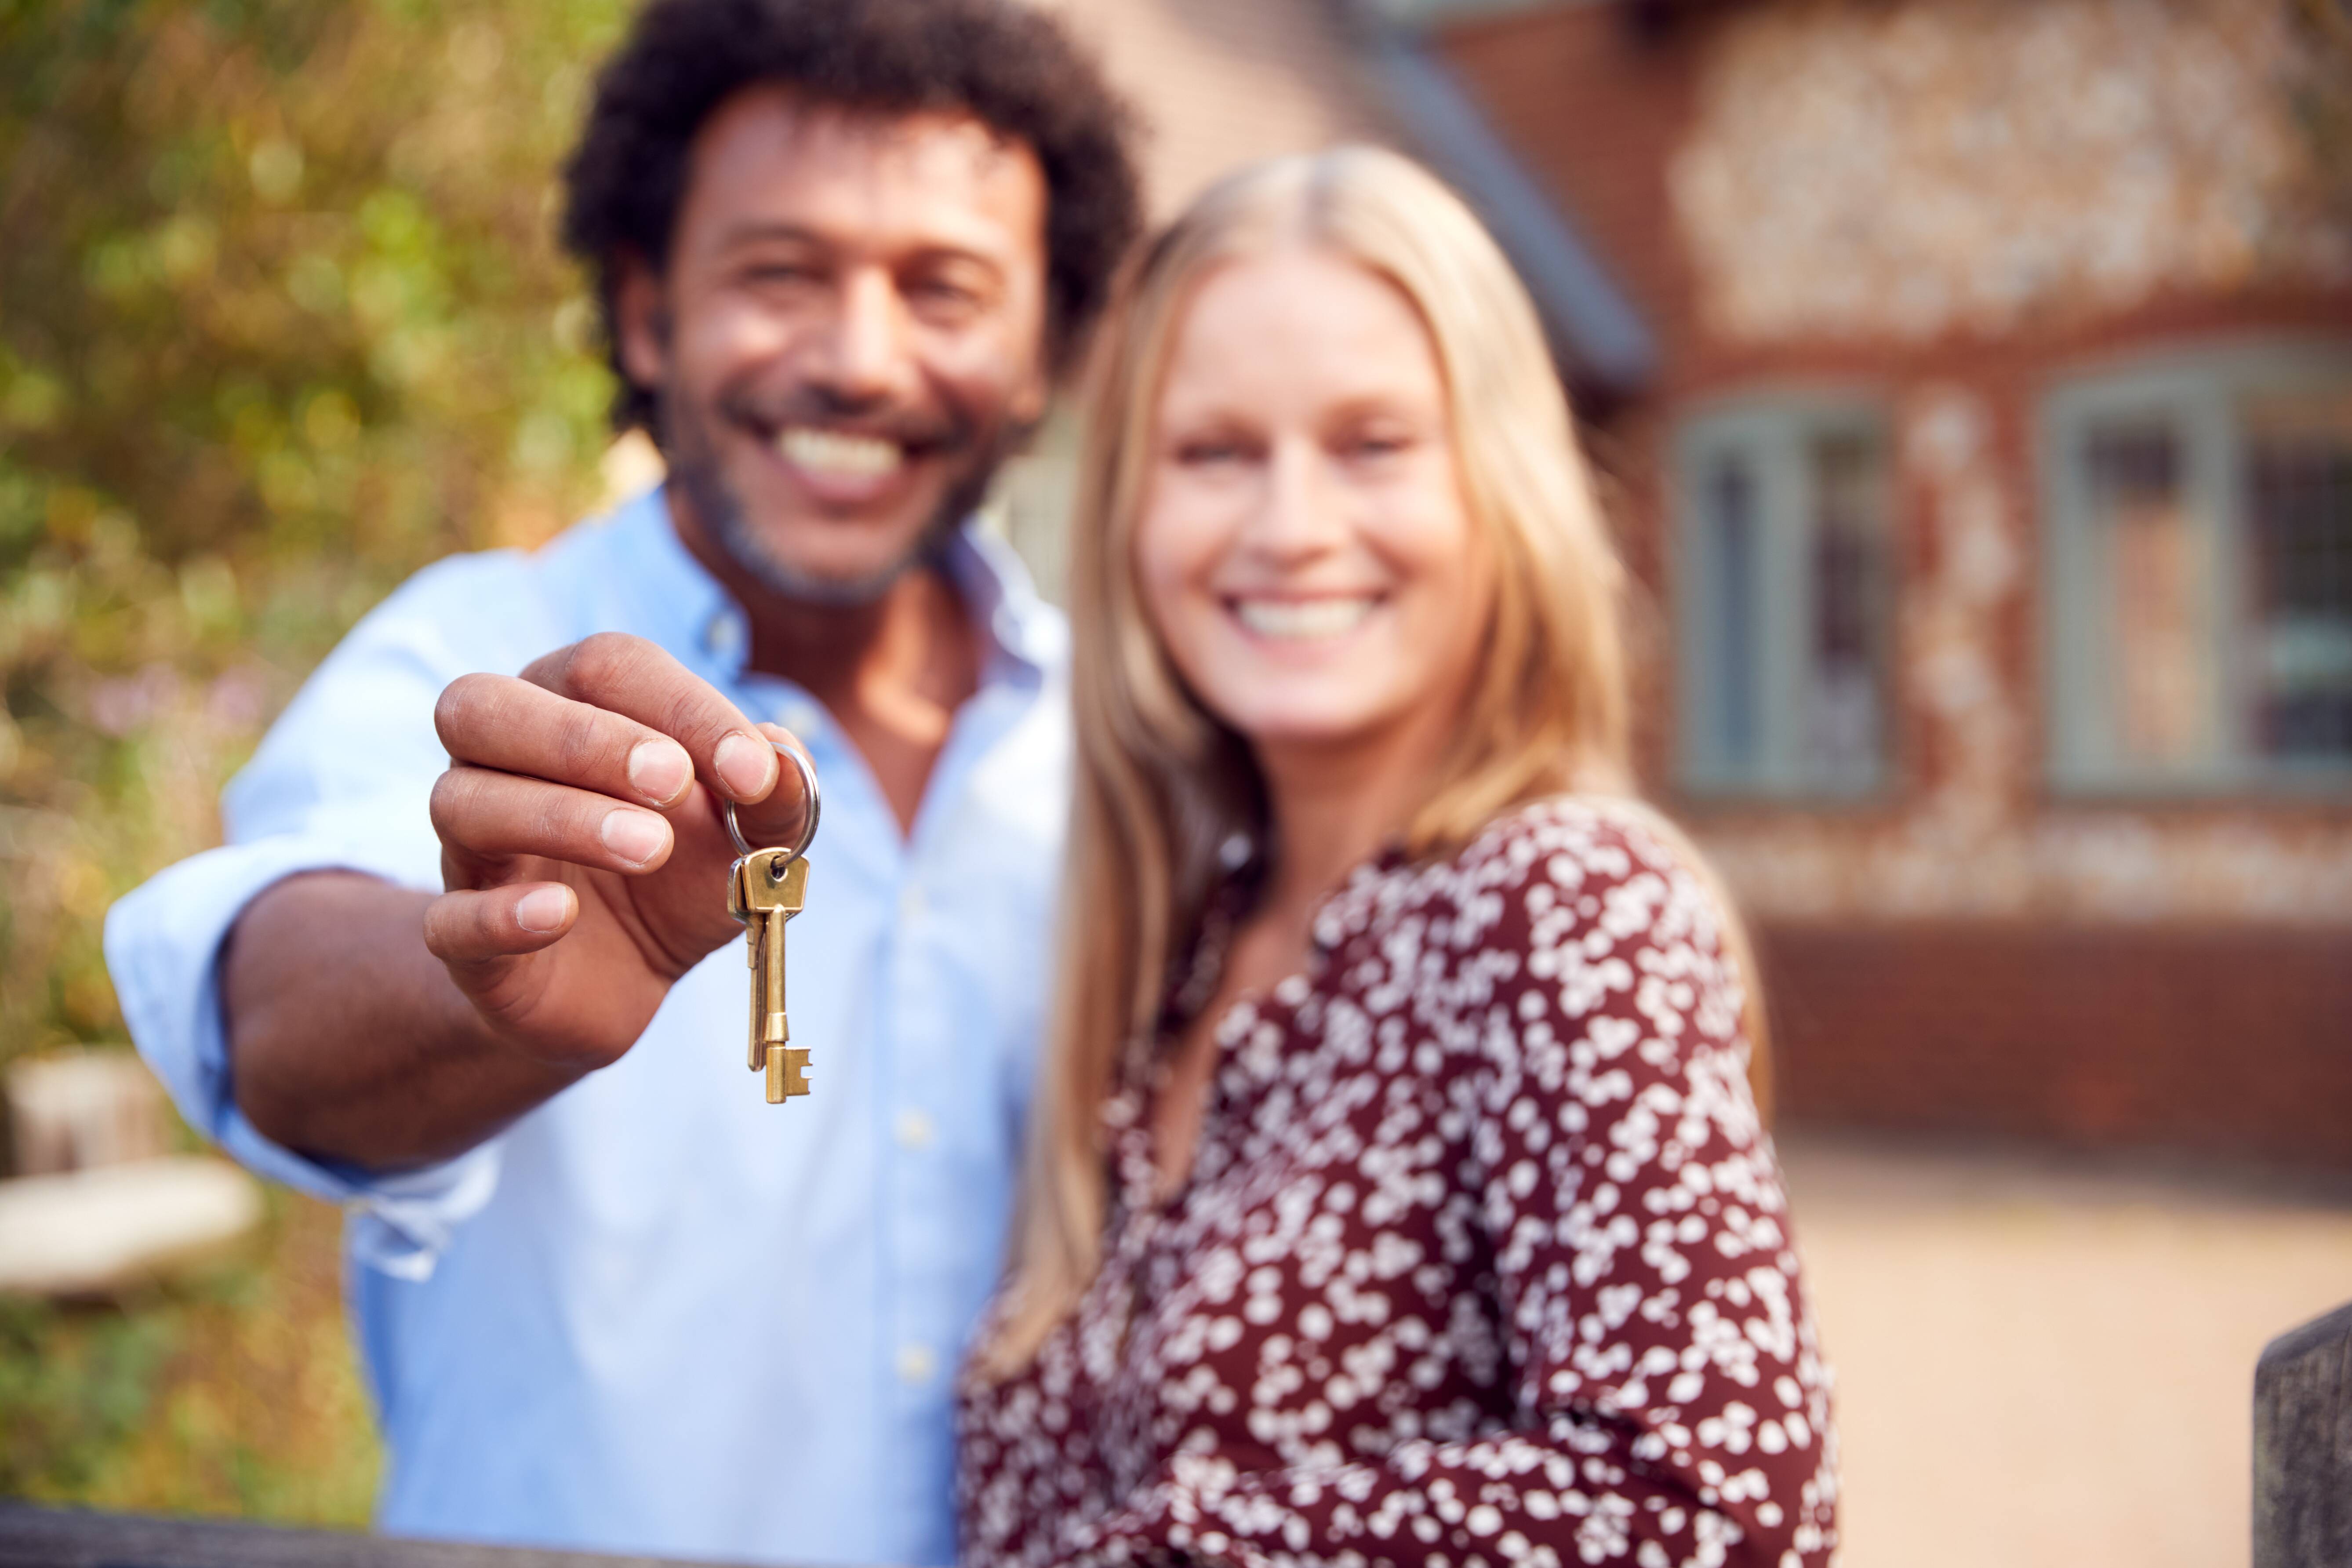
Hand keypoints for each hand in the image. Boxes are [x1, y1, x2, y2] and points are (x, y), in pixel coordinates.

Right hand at [421, 633, 815, 1069]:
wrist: (630, 979)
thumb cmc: (681, 875)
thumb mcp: (749, 834)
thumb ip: (775, 793)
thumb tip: (782, 759)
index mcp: (569, 706)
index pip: (605, 666)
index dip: (681, 706)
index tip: (751, 770)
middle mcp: (500, 761)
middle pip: (485, 706)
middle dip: (583, 739)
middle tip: (671, 783)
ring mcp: (470, 849)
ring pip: (463, 802)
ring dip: (559, 816)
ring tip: (647, 847)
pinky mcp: (461, 937)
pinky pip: (447, 918)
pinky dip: (500, 914)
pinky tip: (561, 914)